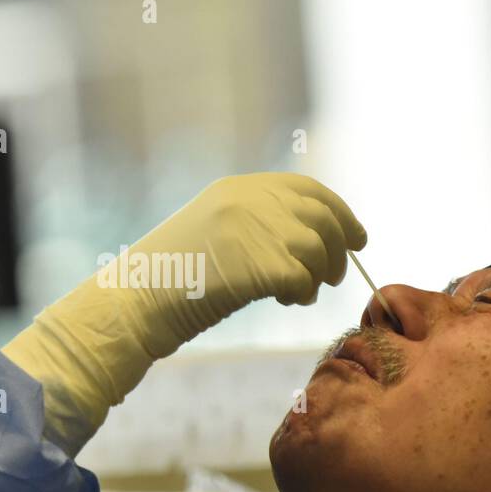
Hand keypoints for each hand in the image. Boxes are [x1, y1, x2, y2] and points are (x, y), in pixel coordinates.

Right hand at [117, 173, 366, 360]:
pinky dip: (303, 293)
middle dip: (339, 247)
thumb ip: (256, 224)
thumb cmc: (169, 280)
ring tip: (302, 294)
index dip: (339, 212)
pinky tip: (286, 302)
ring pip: (317, 248)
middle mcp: (247, 200)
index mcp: (237, 188)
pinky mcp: (256, 264)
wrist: (133, 303)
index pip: (306, 189)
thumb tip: (311, 240)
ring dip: (320, 275)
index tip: (357, 237)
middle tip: (336, 277)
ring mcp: (252, 229)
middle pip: (320, 216)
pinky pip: (303, 278)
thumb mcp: (213, 232)